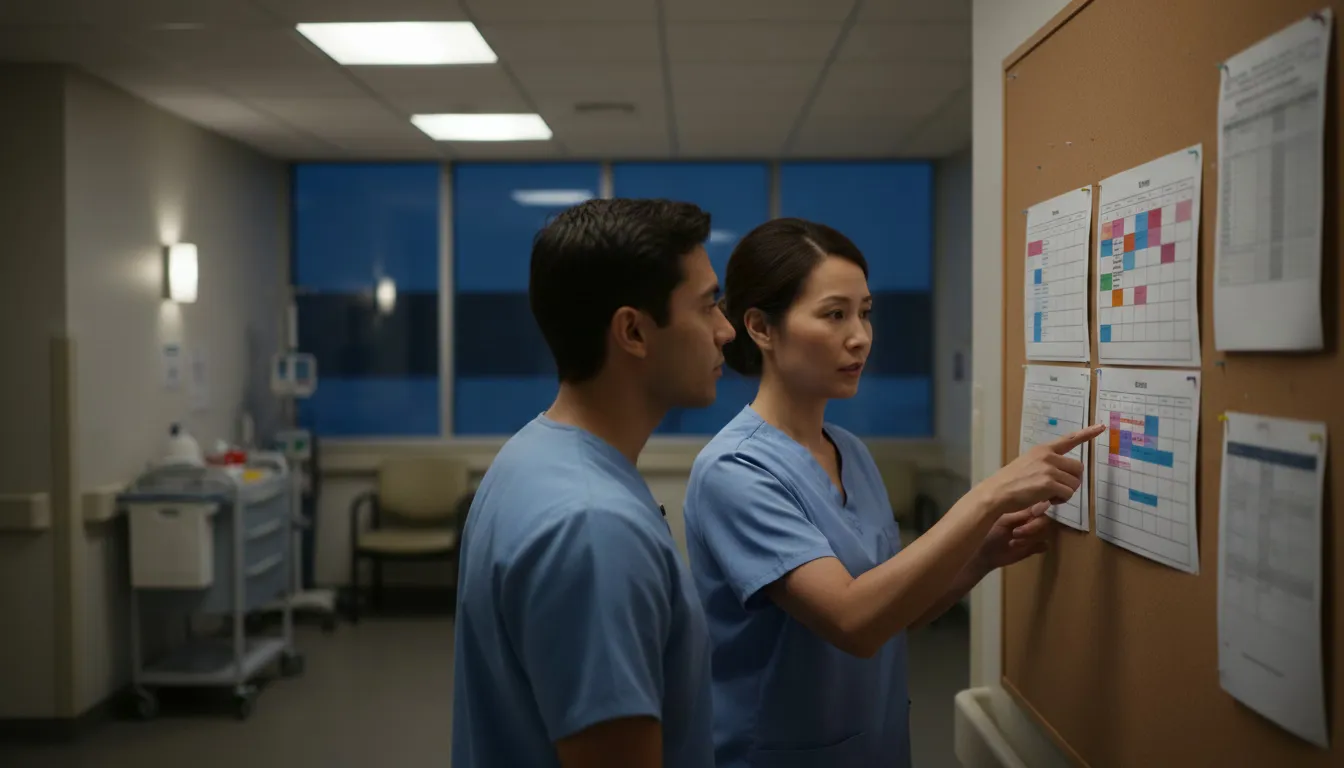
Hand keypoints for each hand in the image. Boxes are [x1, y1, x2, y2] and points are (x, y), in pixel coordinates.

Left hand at [974, 501, 1053, 572]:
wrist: (982, 554)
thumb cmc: (988, 531)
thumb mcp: (1003, 520)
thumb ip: (1022, 513)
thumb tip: (1041, 505)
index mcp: (1022, 510)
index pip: (1040, 506)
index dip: (1039, 512)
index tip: (1031, 517)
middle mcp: (1030, 520)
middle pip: (1045, 521)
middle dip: (1032, 528)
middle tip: (1015, 533)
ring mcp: (1032, 534)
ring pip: (1045, 533)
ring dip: (1030, 538)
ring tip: (1012, 543)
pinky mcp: (1033, 547)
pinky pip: (1044, 545)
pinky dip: (1036, 547)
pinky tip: (1020, 548)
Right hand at [977, 424, 1104, 515]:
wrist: (997, 492)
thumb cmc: (1010, 482)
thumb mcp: (1028, 464)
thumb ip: (1046, 464)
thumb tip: (1063, 475)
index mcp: (1043, 449)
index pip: (1069, 439)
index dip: (1087, 433)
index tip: (1101, 427)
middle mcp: (1048, 456)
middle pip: (1078, 468)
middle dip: (1073, 481)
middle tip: (1059, 489)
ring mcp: (1049, 469)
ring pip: (1075, 483)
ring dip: (1066, 493)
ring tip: (1049, 495)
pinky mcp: (1049, 483)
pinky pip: (1068, 493)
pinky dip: (1061, 500)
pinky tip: (1047, 500)